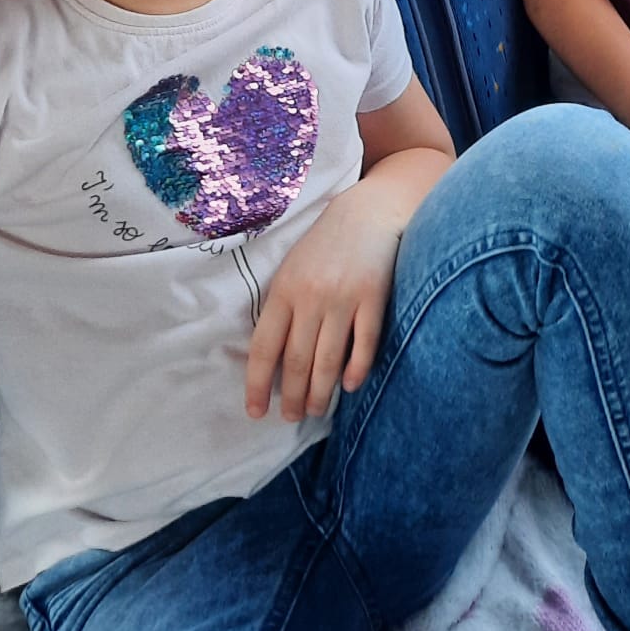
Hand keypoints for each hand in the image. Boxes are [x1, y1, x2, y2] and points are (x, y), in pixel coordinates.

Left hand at [244, 185, 402, 421]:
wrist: (367, 213)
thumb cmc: (323, 246)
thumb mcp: (291, 270)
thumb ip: (282, 310)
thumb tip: (270, 361)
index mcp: (284, 290)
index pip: (264, 348)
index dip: (257, 384)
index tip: (254, 411)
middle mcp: (311, 296)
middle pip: (297, 360)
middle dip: (291, 396)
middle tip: (290, 417)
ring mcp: (344, 298)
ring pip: (328, 359)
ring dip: (320, 393)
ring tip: (315, 411)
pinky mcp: (374, 297)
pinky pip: (365, 343)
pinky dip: (356, 369)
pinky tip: (349, 387)